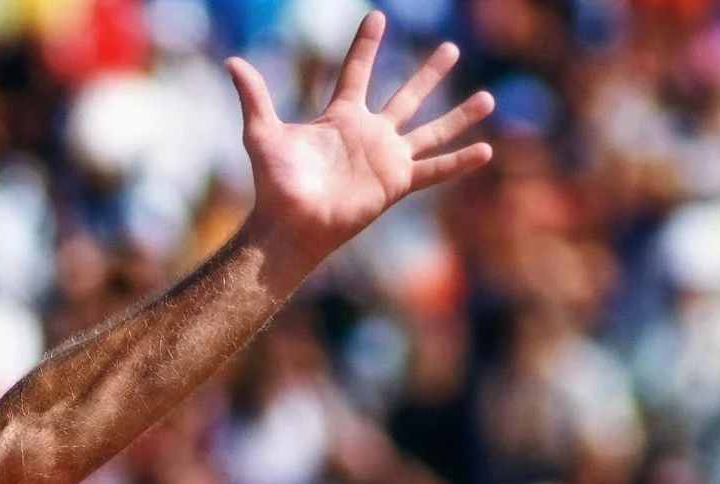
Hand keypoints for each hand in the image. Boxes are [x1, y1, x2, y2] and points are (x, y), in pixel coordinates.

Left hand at [229, 14, 493, 275]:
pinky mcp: (395, 183)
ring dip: (459, 115)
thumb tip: (231, 62)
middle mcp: (369, 134)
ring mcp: (385, 159)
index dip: (365, 46)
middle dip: (429, 74)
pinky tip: (486, 150)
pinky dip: (459, 162)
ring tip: (487, 97)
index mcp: (340, 118)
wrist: (288, 227)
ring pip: (431, 130)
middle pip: (406, 96)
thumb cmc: (274, 186)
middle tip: (450, 49)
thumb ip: (254, 98)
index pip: (357, 72)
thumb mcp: (262, 135)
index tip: (376, 17)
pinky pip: (434, 170)